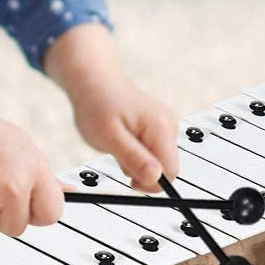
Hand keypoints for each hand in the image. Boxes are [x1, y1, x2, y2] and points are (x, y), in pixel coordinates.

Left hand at [69, 73, 179, 193]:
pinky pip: (152, 152)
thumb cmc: (98, 104)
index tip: (130, 181)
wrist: (94, 81)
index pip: (170, 172)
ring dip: (136, 161)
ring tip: (117, 142)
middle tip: (118, 154)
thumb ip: (134, 158)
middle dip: (142, 170)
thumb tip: (155, 178)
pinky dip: (136, 152)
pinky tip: (123, 138)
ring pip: (158, 161)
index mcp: (160, 128)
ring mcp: (165, 125)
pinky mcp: (159, 127)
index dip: (151, 183)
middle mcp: (169, 125)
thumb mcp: (109, 137)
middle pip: (166, 168)